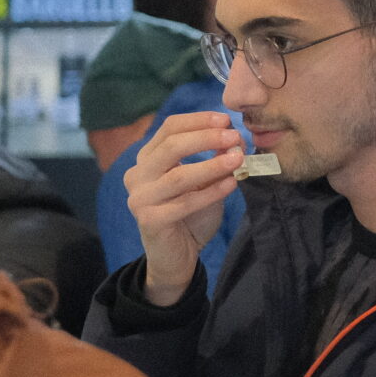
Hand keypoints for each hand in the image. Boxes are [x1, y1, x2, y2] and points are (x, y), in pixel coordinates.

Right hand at [126, 112, 243, 305]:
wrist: (177, 256)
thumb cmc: (190, 214)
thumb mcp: (205, 181)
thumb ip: (214, 160)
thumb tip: (235, 139)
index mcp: (147, 158)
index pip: (169, 128)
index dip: (198, 121)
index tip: (226, 120)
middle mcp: (137, 175)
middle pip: (170, 146)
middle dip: (206, 138)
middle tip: (234, 136)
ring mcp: (140, 198)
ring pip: (178, 176)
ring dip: (212, 165)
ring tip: (238, 159)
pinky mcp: (150, 220)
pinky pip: (185, 203)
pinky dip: (211, 192)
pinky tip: (232, 185)